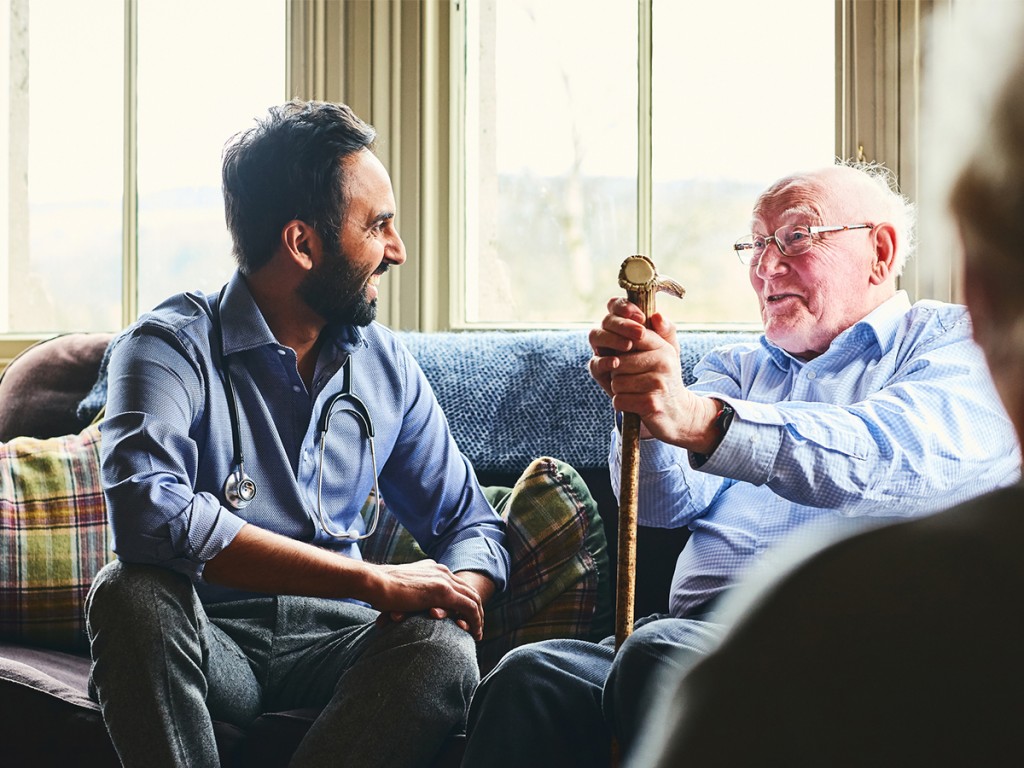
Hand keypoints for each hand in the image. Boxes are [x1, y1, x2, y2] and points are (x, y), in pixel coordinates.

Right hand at [369, 559, 486, 639]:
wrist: (373, 583)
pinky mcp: (442, 591)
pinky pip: (468, 607)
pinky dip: (475, 620)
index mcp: (432, 568)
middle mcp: (441, 571)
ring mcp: (443, 580)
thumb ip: (411, 594)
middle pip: (469, 590)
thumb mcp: (401, 589)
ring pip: (473, 599)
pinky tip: (474, 632)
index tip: (465, 616)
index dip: (464, 600)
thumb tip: (407, 607)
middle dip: (477, 609)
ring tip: (478, 633)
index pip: (456, 584)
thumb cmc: (380, 589)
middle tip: (477, 627)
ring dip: (478, 617)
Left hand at [588, 297, 718, 450]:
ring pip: (616, 381)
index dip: (619, 342)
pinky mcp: (651, 404)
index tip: (620, 352)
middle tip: (630, 378)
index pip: (633, 335)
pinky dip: (622, 403)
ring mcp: (658, 383)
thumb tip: (657, 316)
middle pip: (618, 361)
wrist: (678, 413)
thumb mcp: (663, 353)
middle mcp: (664, 362)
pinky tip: (635, 403)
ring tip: (634, 390)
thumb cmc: (662, 379)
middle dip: (617, 372)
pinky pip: (619, 399)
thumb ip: (658, 332)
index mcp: (663, 347)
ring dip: (619, 389)